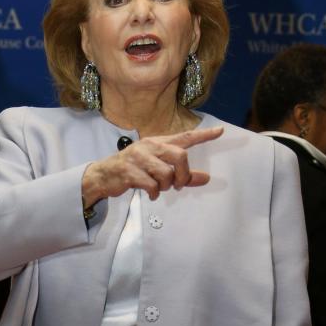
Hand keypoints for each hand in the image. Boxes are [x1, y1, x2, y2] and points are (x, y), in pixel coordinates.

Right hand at [81, 125, 223, 207]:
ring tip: (159, 189)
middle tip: (179, 185)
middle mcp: (150, 146)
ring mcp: (139, 158)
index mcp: (158, 142)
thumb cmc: (135, 170)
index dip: (204, 135)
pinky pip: (152, 186)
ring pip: (166, 174)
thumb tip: (206, 178)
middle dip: (183, 175)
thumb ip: (182, 174)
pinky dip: (154, 193)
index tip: (220, 131)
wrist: (104, 175)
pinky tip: (151, 194)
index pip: (185, 136)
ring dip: (166, 186)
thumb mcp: (158, 169)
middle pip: (180, 156)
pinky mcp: (130, 172)